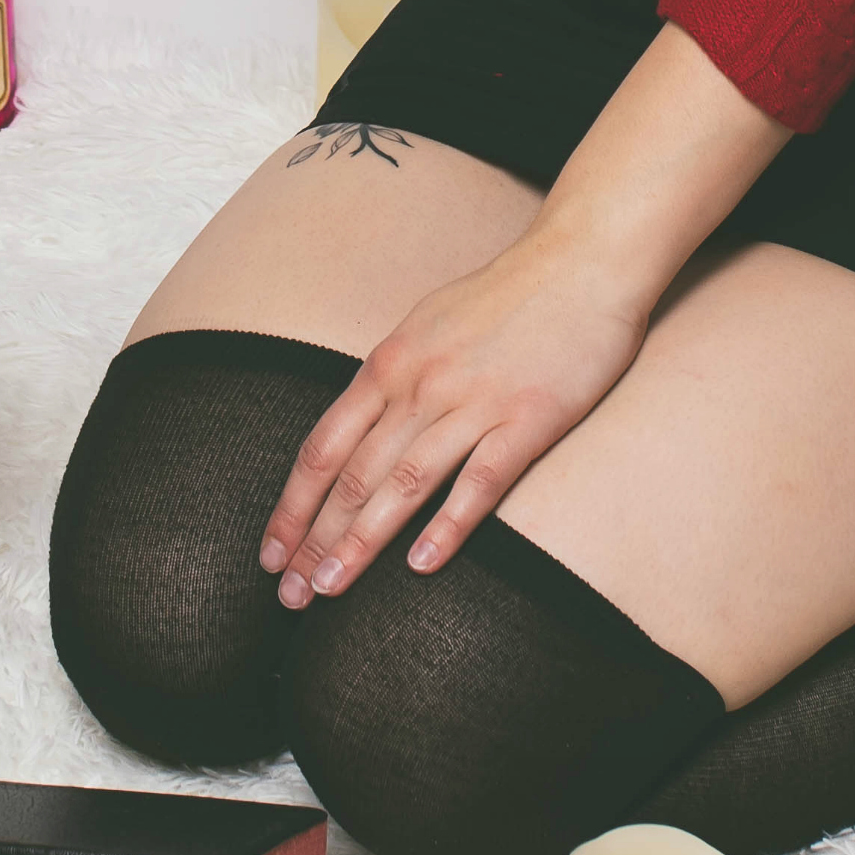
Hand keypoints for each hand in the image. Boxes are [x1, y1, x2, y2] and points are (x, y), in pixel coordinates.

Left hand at [260, 229, 651, 601]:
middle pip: (354, 473)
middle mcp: (422, 384)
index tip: (270, 552)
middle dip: (314, 538)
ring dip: (361, 541)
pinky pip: (480, 481)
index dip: (292, 505)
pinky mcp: (529, 418)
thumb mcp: (428, 325)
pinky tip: (421, 564)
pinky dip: (447, 526)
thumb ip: (394, 376)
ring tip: (330, 587)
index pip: (323, 446)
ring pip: (404, 483)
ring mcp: (475, 402)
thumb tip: (362, 426)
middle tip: (288, 593)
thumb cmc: (508, 295)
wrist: (584, 261)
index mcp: (391, 362)